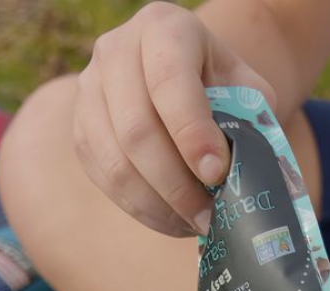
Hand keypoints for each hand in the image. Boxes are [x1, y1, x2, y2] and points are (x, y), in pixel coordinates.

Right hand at [73, 1, 274, 236]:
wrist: (184, 76)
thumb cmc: (221, 85)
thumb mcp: (245, 87)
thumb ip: (249, 119)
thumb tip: (243, 174)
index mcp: (163, 29)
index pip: (170, 81)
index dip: (192, 133)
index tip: (217, 173)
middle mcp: (115, 51)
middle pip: (137, 130)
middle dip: (177, 184)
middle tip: (209, 216)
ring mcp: (89, 91)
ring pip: (116, 162)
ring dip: (159, 205)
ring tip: (195, 223)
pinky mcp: (80, 131)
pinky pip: (105, 180)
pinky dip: (143, 209)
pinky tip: (173, 220)